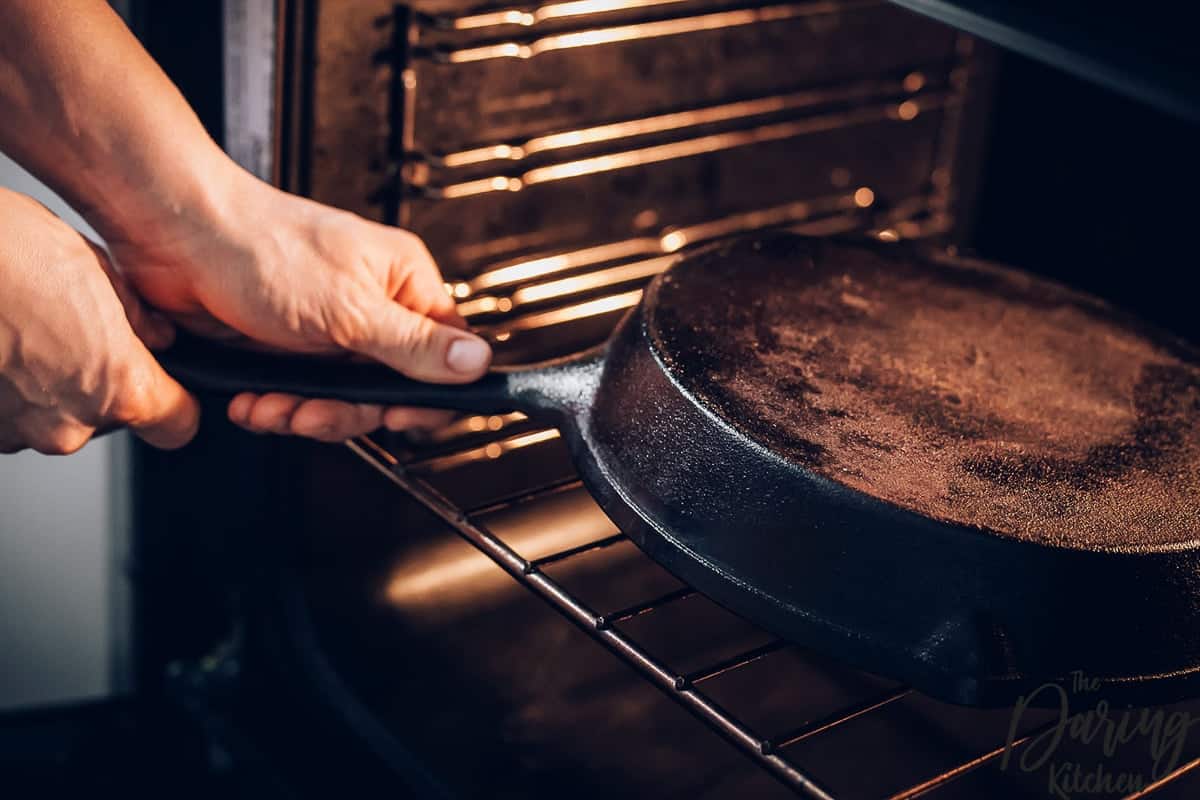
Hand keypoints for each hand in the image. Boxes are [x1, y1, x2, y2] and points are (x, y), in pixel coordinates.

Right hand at [0, 188, 198, 453]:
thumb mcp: (91, 265)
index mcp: (117, 388)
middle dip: (93, 381)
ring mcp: (12, 433)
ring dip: (40, 386)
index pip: (176, 425)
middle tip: (64, 332)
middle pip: (105, 418)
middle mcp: (68, 426)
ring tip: (16, 332)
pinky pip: (2, 416)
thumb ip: (136, 315)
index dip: (172, 403)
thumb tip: (156, 335)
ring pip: (49, 417)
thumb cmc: (2, 250)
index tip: (164, 386)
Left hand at [105, 171, 490, 441]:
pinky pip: (301, 396)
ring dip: (305, 413)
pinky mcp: (289, 349)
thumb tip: (477, 364)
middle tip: (317, 413)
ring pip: (342, 400)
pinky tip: (254, 400)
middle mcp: (372, 306)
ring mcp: (330, 329)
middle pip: (390, 390)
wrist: (176, 236)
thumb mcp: (350, 307)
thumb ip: (415, 345)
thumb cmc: (260, 246)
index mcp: (403, 283)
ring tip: (274, 405)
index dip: (427, 394)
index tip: (398, 414)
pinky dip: (275, 407)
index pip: (446, 354)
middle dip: (347, 411)